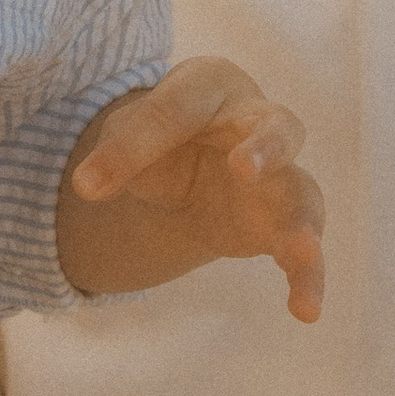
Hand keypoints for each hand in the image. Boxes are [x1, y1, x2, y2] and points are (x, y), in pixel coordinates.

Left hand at [61, 57, 324, 319]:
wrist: (190, 171)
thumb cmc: (160, 140)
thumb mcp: (126, 135)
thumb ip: (114, 154)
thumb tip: (86, 187)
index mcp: (212, 85)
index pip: (176, 110)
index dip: (135, 146)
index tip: (87, 187)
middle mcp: (259, 122)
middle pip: (276, 128)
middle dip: (264, 148)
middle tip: (242, 170)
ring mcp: (281, 176)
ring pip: (301, 192)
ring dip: (300, 221)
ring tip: (301, 248)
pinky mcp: (284, 225)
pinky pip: (304, 252)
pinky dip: (308, 279)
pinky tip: (306, 310)